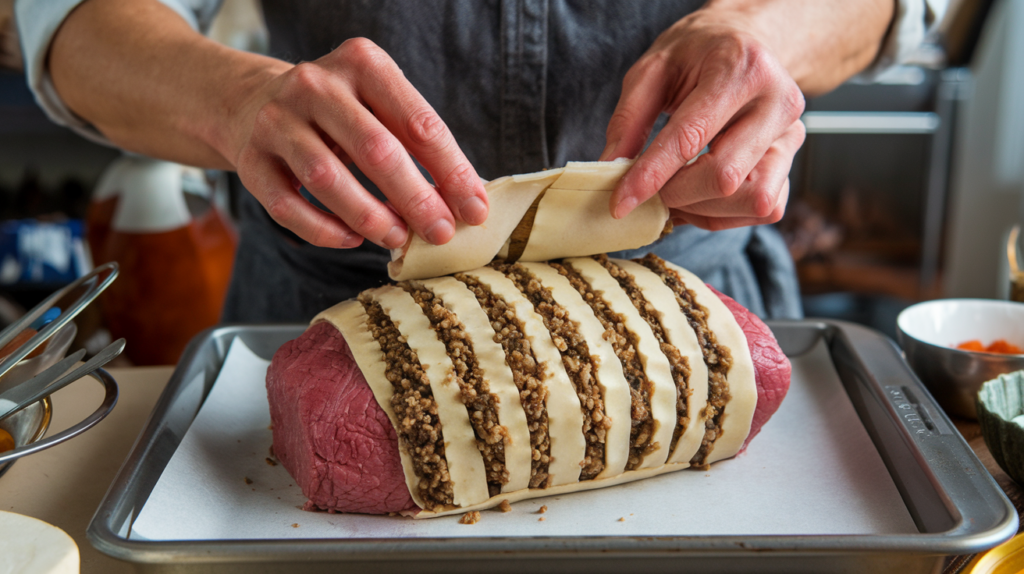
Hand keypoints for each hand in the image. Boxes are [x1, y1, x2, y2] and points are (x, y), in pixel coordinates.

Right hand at [230, 38, 487, 248]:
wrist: (249, 102)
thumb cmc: (337, 113)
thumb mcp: (377, 106)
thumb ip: (416, 144)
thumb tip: (464, 200)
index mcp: (362, 63)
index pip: (418, 122)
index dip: (452, 171)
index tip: (474, 209)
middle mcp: (316, 85)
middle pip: (376, 150)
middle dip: (416, 199)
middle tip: (440, 233)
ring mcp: (277, 120)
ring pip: (328, 178)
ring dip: (370, 217)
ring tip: (398, 239)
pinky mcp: (250, 159)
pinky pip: (289, 206)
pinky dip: (325, 230)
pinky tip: (352, 240)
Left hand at [601, 11, 805, 230]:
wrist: (746, 43)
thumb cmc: (698, 54)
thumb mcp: (653, 69)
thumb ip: (628, 119)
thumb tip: (610, 170)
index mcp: (742, 69)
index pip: (691, 137)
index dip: (651, 176)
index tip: (620, 203)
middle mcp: (777, 102)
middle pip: (724, 177)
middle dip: (676, 195)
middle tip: (646, 193)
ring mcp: (792, 134)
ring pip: (750, 199)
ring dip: (702, 208)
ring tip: (673, 192)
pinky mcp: (793, 161)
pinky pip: (763, 208)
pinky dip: (724, 213)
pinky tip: (699, 196)